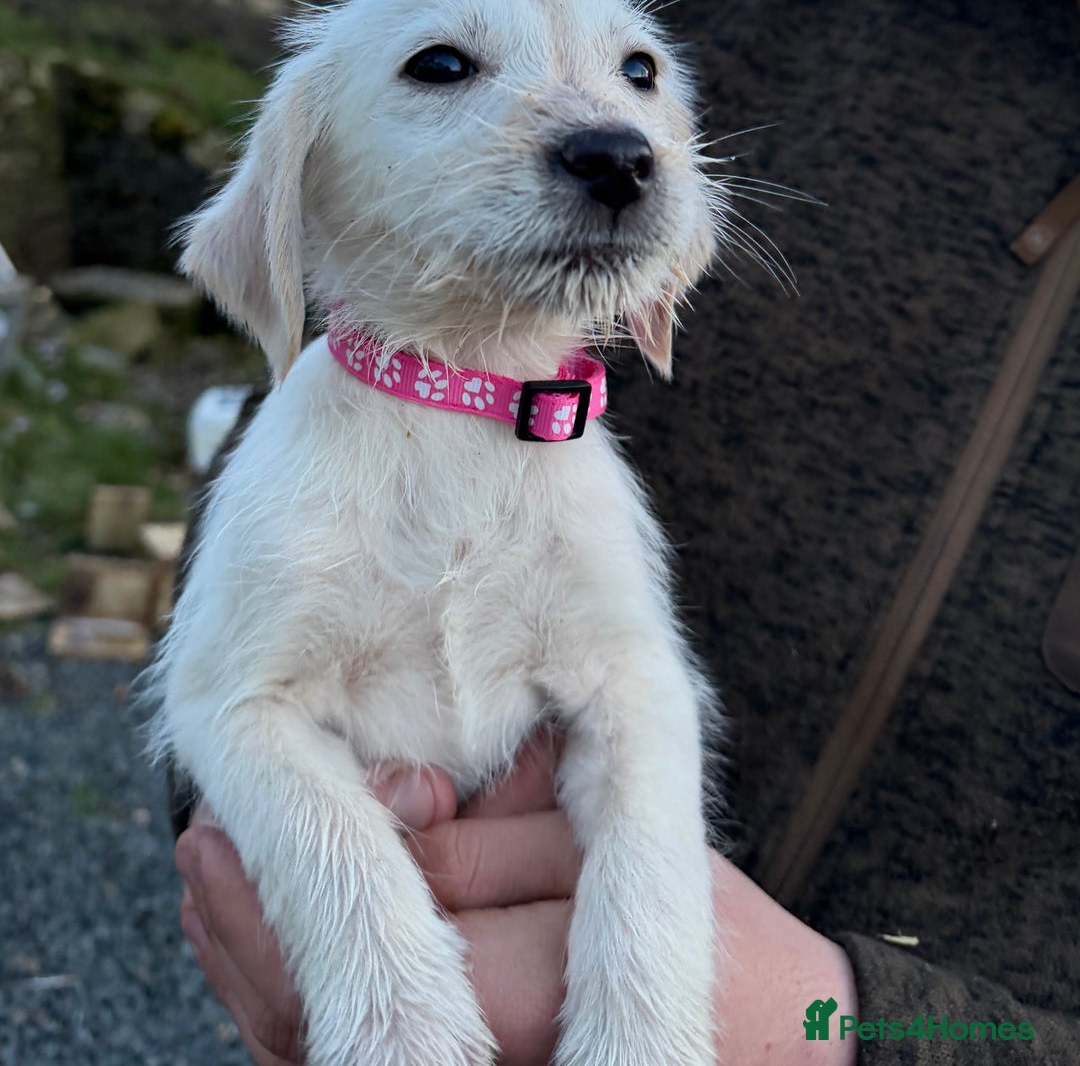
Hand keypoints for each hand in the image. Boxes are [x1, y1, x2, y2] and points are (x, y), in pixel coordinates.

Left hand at [176, 734, 856, 1064]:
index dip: (273, 893)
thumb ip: (486, 845)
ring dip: (254, 962)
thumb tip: (385, 810)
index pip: (354, 951)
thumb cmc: (710, 943)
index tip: (224, 825)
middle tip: (203, 842)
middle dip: (244, 923)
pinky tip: (280, 938)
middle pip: (305, 1016)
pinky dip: (300, 995)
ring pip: (315, 1045)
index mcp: (508, 1007)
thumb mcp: (606, 860)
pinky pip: (349, 1056)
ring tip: (219, 881)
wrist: (778, 1044)